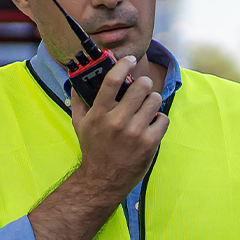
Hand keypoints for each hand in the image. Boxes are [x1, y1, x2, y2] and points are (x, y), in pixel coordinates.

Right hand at [66, 56, 168, 194]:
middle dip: (144, 83)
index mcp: (99, 114)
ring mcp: (134, 133)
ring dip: (153, 100)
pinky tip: (151, 123)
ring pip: (155, 100)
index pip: (112, 80)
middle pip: (140, 87)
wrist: (103, 180)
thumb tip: (75, 77)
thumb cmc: (93, 148)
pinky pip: (163, 118)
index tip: (130, 59)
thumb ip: (78, 99)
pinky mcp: (149, 143)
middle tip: (142, 87)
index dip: (124, 65)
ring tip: (147, 105)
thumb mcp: (80, 124)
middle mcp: (117, 122)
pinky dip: (159, 118)